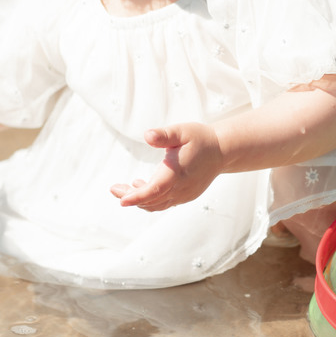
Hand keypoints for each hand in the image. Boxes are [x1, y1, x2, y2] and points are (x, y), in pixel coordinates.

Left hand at [110, 122, 224, 211]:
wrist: (221, 151)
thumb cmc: (199, 138)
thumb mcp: (181, 131)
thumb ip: (163, 135)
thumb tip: (147, 135)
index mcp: (176, 173)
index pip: (153, 191)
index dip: (136, 197)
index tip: (121, 200)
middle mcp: (180, 188)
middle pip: (151, 200)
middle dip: (130, 197)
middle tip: (114, 189)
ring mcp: (184, 195)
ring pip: (157, 205)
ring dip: (140, 200)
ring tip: (126, 188)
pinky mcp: (186, 196)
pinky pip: (164, 204)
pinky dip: (151, 200)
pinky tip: (143, 186)